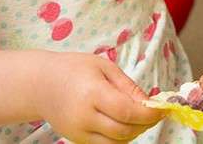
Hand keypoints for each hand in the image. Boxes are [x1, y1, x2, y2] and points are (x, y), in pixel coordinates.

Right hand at [39, 52, 164, 142]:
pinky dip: (120, 137)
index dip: (149, 114)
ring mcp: (78, 132)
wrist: (40, 84)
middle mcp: (84, 116)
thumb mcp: (103, 66)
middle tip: (155, 113)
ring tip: (140, 117)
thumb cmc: (73, 69)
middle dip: (145, 124)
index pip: (127, 112)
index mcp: (92, 93)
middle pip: (124, 131)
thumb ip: (127, 86)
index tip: (163, 108)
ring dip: (134, 132)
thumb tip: (150, 102)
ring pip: (116, 142)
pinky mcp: (76, 140)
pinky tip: (124, 122)